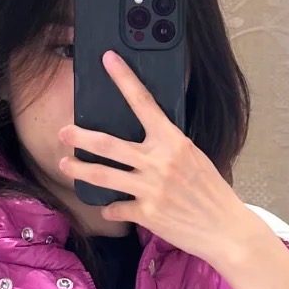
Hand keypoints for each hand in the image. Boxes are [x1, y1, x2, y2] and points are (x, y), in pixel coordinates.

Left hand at [57, 50, 254, 265]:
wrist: (225, 228)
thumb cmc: (210, 191)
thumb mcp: (193, 158)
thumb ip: (168, 147)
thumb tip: (144, 139)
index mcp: (174, 141)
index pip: (144, 102)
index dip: (124, 78)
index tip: (108, 59)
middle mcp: (160, 161)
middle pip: (108, 143)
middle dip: (80, 136)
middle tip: (63, 132)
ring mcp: (151, 188)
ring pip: (103, 175)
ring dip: (79, 169)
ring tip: (65, 165)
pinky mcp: (147, 213)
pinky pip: (116, 208)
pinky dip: (109, 208)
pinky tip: (108, 207)